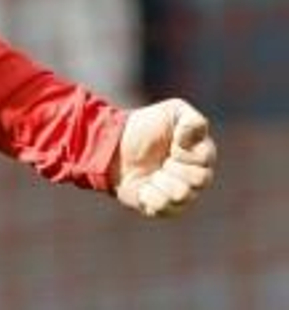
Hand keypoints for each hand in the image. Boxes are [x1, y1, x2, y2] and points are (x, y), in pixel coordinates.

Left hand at [111, 98, 215, 217]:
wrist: (113, 145)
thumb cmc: (145, 126)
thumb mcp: (173, 111)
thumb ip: (193, 120)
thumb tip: (192, 141)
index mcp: (202, 157)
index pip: (206, 160)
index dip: (185, 150)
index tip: (173, 142)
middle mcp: (196, 178)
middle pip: (200, 180)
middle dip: (175, 166)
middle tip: (162, 159)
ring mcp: (180, 195)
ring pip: (181, 194)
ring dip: (161, 180)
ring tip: (152, 172)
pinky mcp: (162, 209)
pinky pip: (163, 207)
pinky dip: (150, 194)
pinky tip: (143, 186)